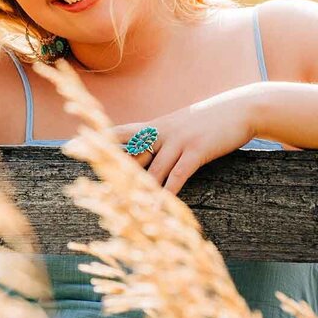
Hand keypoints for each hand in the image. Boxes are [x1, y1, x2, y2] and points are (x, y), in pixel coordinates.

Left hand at [106, 91, 257, 195]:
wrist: (242, 108)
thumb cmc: (212, 119)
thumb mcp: (183, 124)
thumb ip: (164, 138)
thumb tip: (149, 152)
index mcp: (157, 127)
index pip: (121, 132)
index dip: (98, 139)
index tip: (74, 144)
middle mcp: (163, 133)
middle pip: (131, 154)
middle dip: (111, 170)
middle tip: (92, 186)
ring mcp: (180, 141)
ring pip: (154, 170)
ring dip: (140, 192)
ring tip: (123, 209)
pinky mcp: (198, 150)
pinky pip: (179, 174)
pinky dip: (169, 191)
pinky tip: (161, 205)